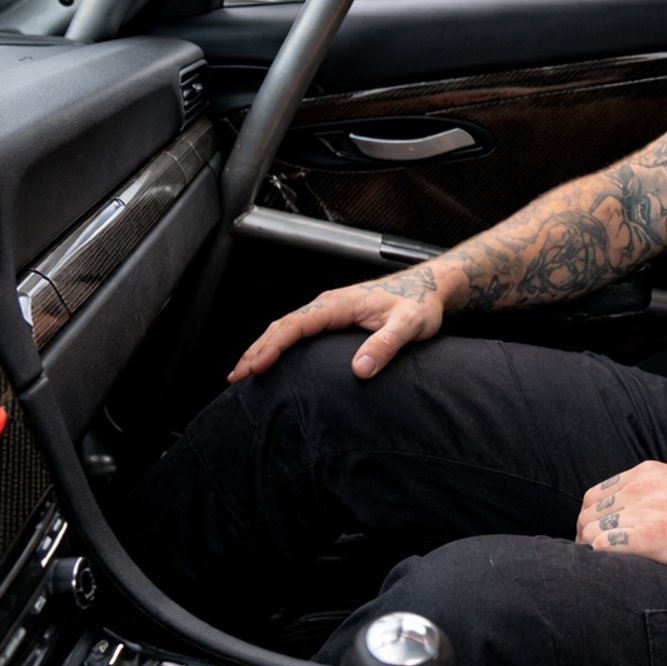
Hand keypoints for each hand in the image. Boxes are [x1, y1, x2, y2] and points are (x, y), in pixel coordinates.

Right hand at [229, 263, 452, 382]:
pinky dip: (278, 344)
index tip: (256, 367)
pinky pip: (298, 330)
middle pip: (282, 325)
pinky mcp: (333, 318)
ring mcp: (329, 310)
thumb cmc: (420, 303)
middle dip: (256, 350)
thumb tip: (360, 369)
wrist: (430, 288)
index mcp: (340, 303)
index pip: (296, 324)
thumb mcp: (410, 325)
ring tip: (242, 372)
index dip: (273, 346)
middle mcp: (329, 303)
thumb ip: (386, 344)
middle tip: (236, 377)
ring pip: (286, 327)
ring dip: (263, 347)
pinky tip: (270, 360)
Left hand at [574, 461, 666, 584]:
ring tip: (607, 572)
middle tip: (599, 563)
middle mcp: (641, 486)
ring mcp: (644, 510)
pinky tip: (614, 574)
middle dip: (588, 538)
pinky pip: (601, 548)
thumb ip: (654, 497)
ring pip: (590, 531)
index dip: (594, 521)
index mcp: (648, 473)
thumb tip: (630, 521)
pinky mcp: (649, 537)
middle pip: (588, 513)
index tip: (600, 541)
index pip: (596, 495)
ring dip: (592, 553)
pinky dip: (599, 563)